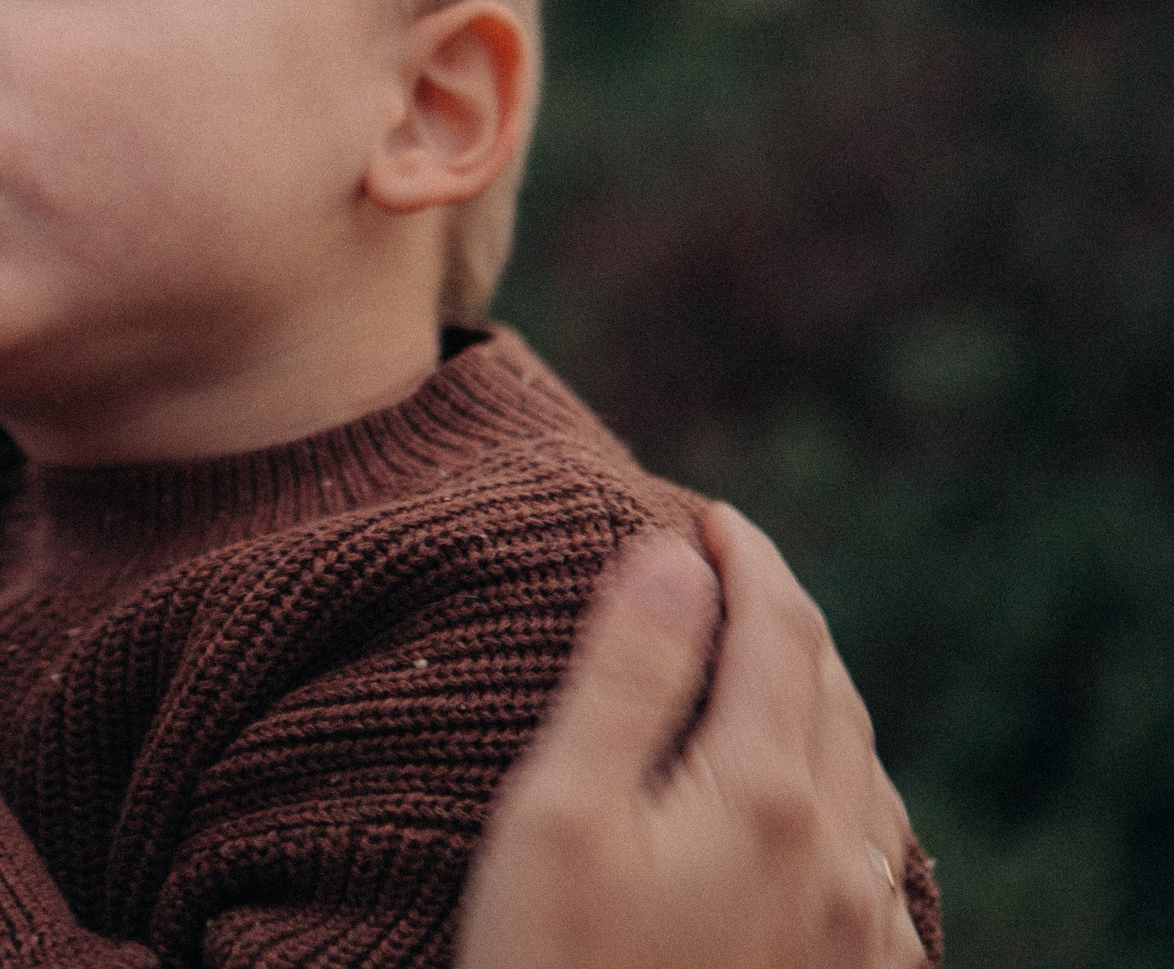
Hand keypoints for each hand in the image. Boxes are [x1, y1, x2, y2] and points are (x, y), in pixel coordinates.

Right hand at [455, 504, 926, 968]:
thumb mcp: (560, 815)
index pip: (776, 628)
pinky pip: (879, 856)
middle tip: (729, 566)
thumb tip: (671, 557)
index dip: (743, 555)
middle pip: (830, 688)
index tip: (703, 513)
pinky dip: (846, 787)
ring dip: (818, 694)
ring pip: (865, 769)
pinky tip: (821, 797)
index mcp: (764, 792)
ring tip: (767, 658)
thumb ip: (624, 678)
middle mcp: (837, 854)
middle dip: (782, 612)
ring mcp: (857, 928)